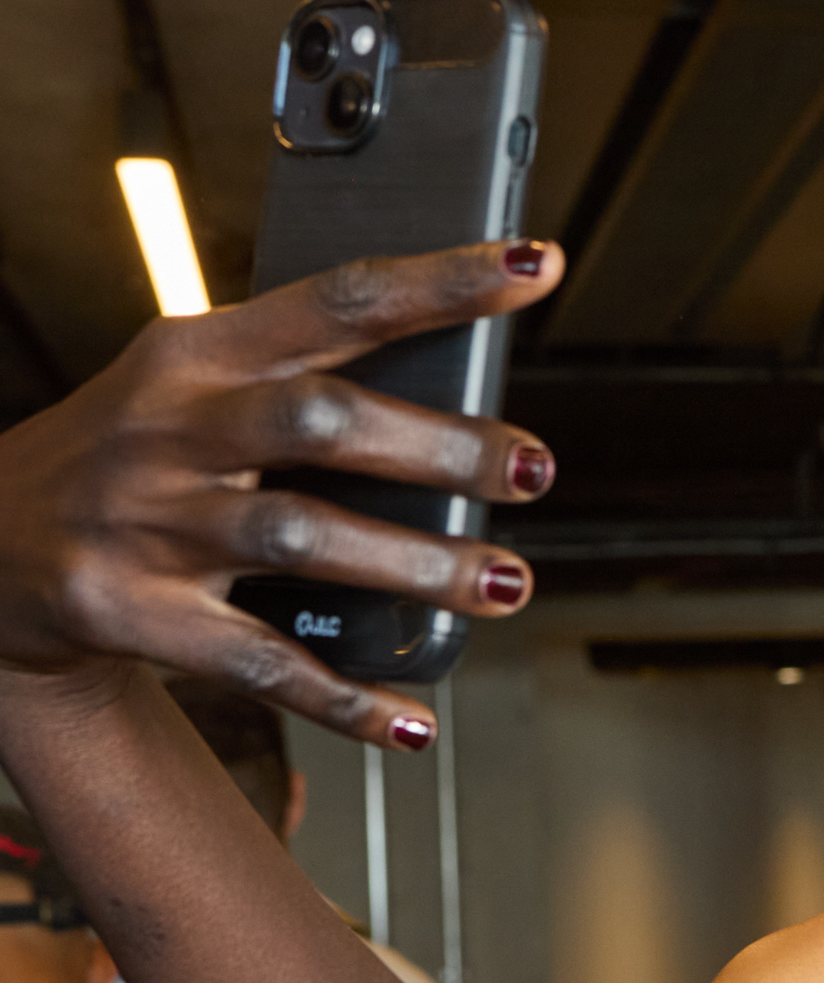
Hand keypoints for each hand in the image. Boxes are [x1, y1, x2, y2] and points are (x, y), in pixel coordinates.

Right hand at [0, 241, 562, 744]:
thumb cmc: (134, 459)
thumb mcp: (192, 391)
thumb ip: (305, 384)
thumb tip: (470, 414)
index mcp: (198, 353)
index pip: (337, 299)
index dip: (443, 281)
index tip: (536, 263)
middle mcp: (169, 429)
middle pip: (322, 422)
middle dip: (441, 447)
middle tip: (536, 469)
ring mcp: (144, 523)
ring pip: (300, 538)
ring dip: (415, 566)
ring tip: (505, 582)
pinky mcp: (128, 614)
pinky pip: (258, 662)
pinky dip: (342, 696)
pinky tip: (413, 719)